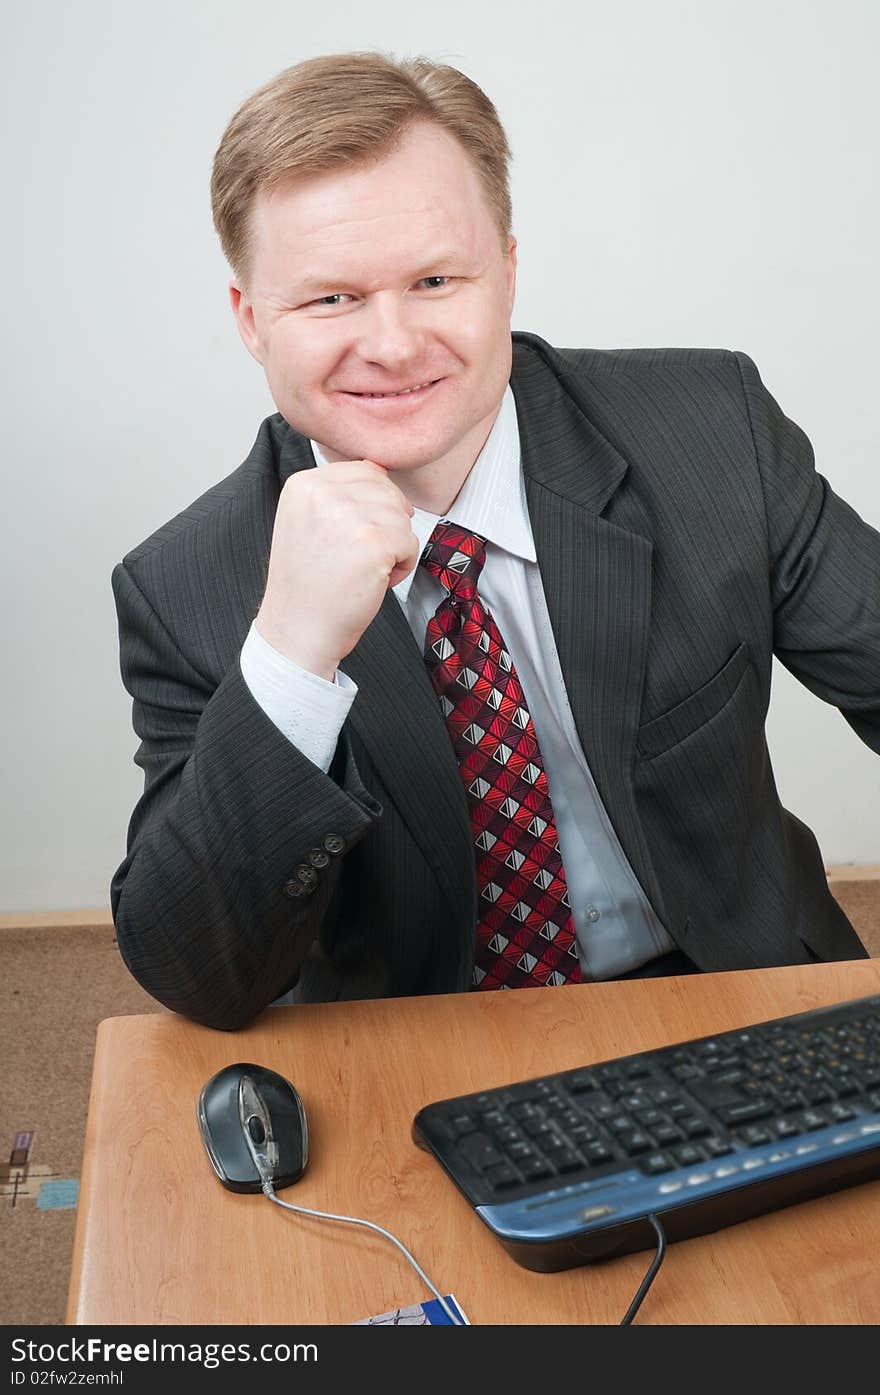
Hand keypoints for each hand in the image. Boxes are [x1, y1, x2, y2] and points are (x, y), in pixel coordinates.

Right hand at [255, 460, 418, 678]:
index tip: (354, 538)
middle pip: (388, 492)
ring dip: (393, 548)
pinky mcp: (374, 543)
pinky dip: (401, 567)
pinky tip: (373, 582)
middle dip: (386, 526)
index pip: (366, 471)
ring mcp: (348, 516)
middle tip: (357, 558)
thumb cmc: (309, 584)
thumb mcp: (308, 522)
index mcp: (303, 484)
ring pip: (402, 518)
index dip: (375, 505)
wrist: (298, 630)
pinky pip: (410, 543)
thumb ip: (338, 493)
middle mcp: (322, 493)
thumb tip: (382, 473)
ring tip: (362, 570)